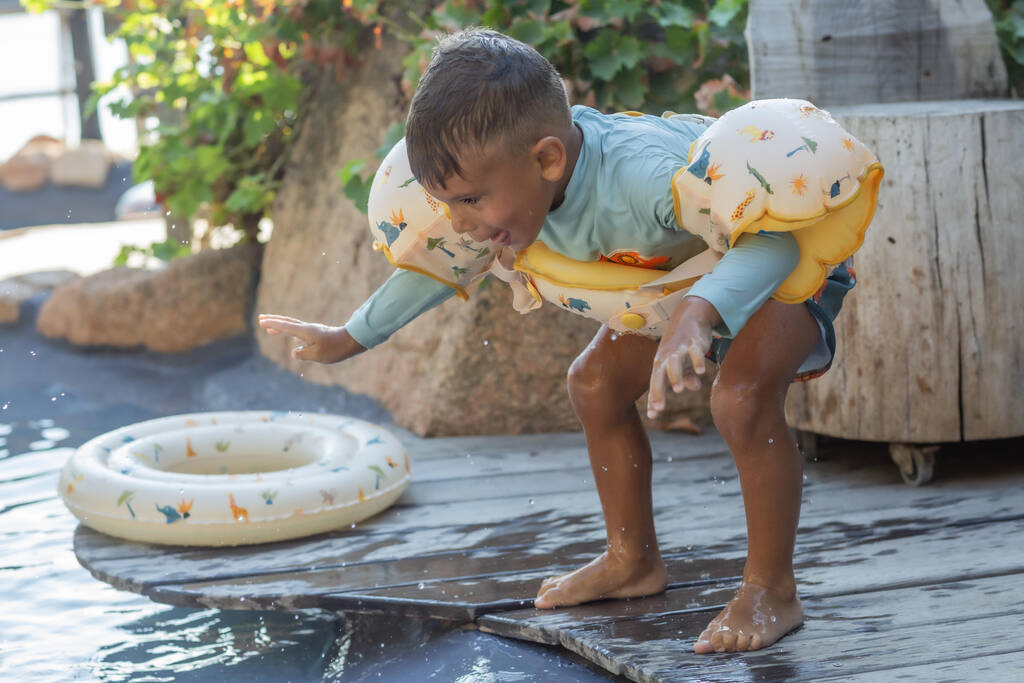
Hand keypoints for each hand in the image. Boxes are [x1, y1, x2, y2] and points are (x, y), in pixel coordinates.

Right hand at [257, 314, 364, 363]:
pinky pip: (300, 331)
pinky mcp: (318, 334)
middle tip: (260, 318)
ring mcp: (313, 330)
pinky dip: (291, 331)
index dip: (272, 324)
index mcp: (305, 332)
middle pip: (287, 323)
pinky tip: (292, 338)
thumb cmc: (335, 349)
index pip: (285, 327)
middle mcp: (307, 328)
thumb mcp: (318, 355)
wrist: (352, 341)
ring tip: (270, 328)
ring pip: (293, 326)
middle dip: (273, 321)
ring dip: (281, 326)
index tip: (261, 321)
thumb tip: (294, 352)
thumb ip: (304, 354)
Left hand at [646, 297, 720, 418]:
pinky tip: (702, 373)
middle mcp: (667, 357)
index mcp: (661, 364)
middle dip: (658, 391)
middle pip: (659, 375)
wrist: (690, 315)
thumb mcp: (683, 362)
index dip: (654, 399)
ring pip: (674, 363)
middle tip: (659, 408)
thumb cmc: (683, 343)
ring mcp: (679, 349)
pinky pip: (695, 352)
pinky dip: (697, 362)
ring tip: (678, 390)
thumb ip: (686, 377)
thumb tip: (691, 388)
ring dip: (675, 376)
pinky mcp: (693, 341)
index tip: (653, 415)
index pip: (655, 383)